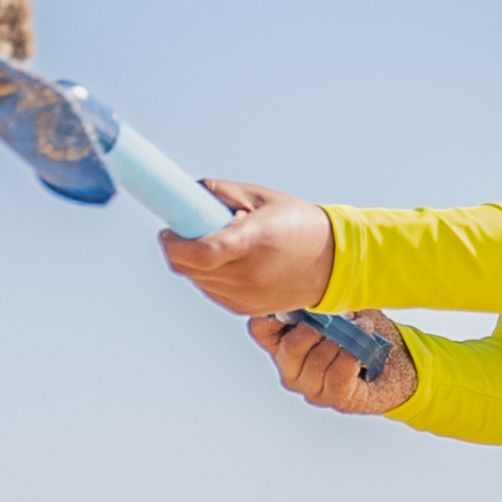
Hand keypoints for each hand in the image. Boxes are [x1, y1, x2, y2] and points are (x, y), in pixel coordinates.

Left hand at [156, 182, 336, 314]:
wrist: (333, 263)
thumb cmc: (298, 224)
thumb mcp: (261, 198)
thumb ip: (220, 192)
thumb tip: (186, 193)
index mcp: (254, 243)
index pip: (200, 252)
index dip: (174, 243)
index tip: (168, 230)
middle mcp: (248, 276)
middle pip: (190, 268)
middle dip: (180, 247)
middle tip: (193, 227)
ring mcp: (246, 297)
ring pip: (197, 280)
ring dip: (195, 262)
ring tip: (224, 243)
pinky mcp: (245, 309)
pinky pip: (211, 291)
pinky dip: (209, 275)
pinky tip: (231, 261)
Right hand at [252, 309, 414, 413]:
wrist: (402, 363)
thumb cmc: (366, 331)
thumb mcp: (344, 303)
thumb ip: (324, 295)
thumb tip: (318, 279)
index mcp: (284, 343)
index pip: (260, 329)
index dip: (273, 312)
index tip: (302, 298)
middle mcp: (292, 369)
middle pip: (290, 347)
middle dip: (320, 326)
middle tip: (345, 313)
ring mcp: (312, 387)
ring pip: (316, 361)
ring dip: (344, 340)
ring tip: (364, 326)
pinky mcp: (337, 399)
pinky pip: (337, 376)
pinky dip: (353, 356)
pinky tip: (365, 346)